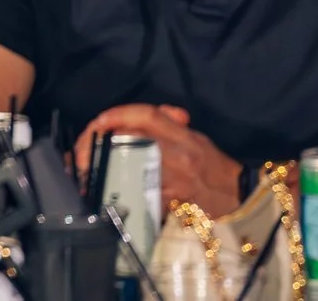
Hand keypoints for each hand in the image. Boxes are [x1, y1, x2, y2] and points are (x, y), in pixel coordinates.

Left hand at [75, 105, 241, 218]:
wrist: (236, 196)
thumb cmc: (215, 165)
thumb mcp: (196, 136)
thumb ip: (170, 123)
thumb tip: (140, 117)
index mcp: (183, 135)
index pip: (148, 116)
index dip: (120, 114)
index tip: (99, 119)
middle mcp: (177, 155)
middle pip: (130, 141)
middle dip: (99, 143)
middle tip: (80, 148)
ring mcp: (171, 181)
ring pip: (127, 170)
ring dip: (100, 169)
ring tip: (80, 169)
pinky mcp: (166, 203)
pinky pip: (135, 195)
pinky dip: (115, 192)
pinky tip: (98, 193)